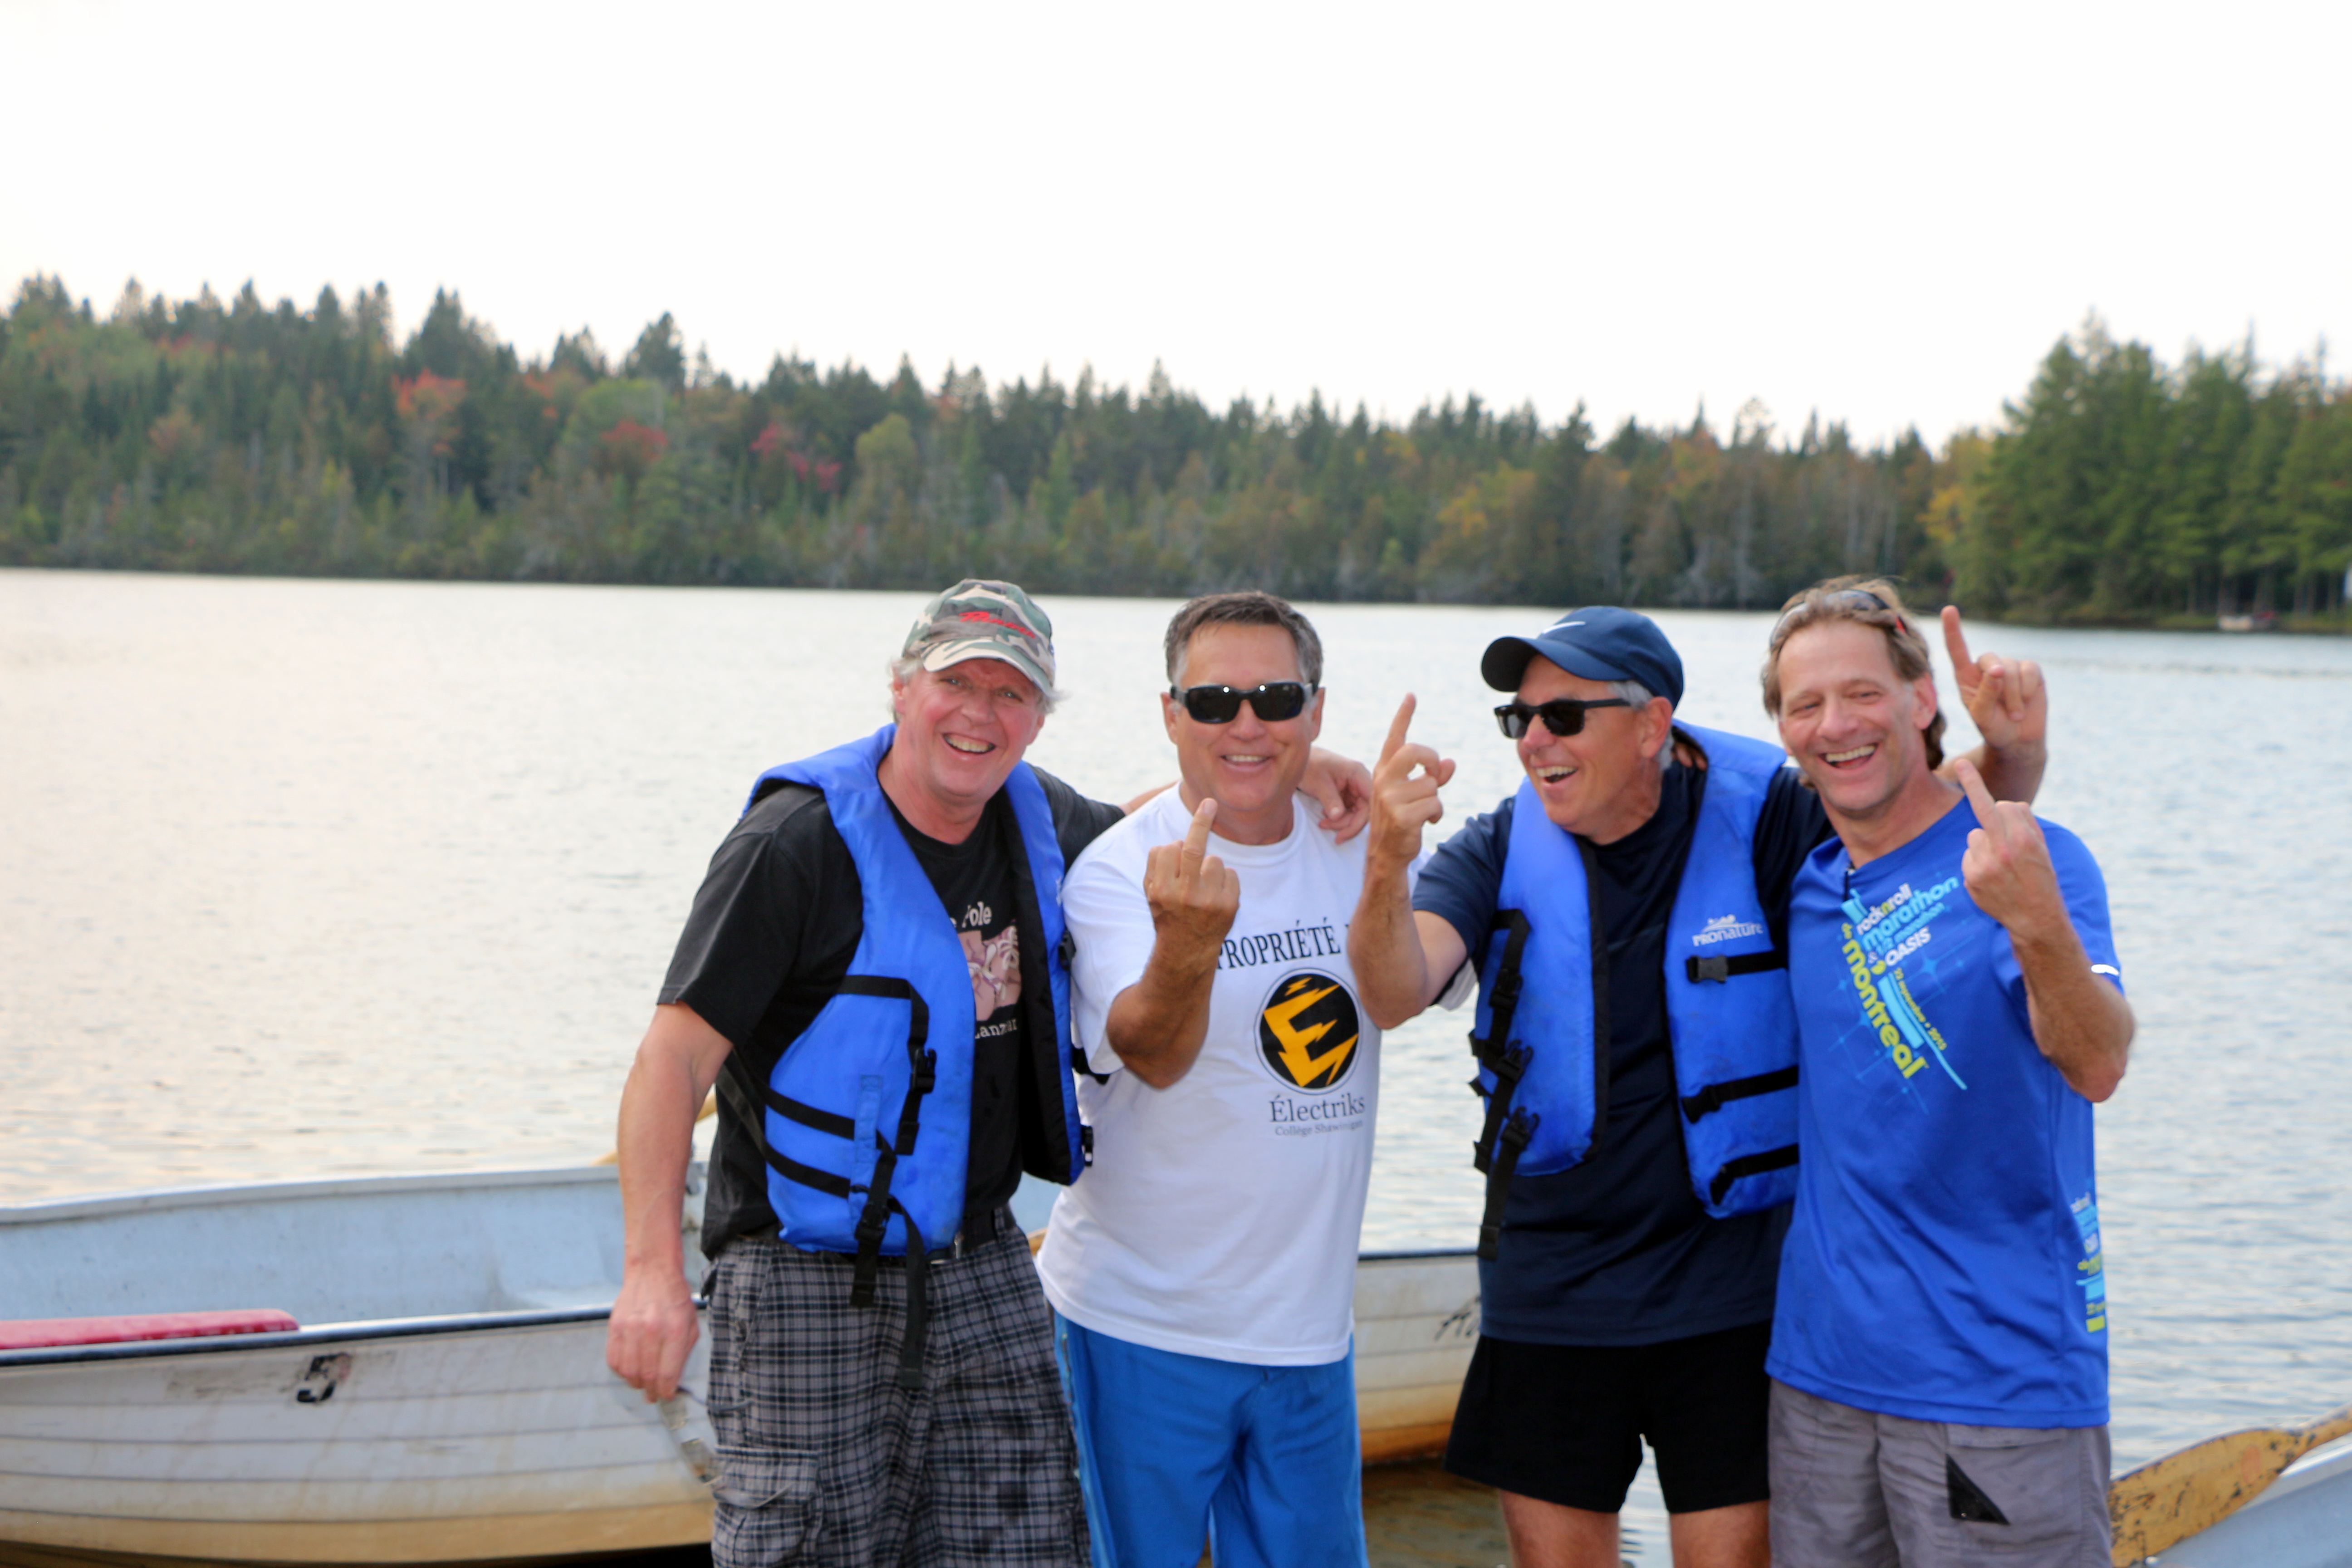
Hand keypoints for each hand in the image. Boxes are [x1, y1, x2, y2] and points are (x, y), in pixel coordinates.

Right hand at [606, 1265, 700, 1401]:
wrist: (653, 1273)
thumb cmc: (675, 1299)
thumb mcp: (691, 1323)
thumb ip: (684, 1353)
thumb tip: (674, 1380)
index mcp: (676, 1330)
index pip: (668, 1373)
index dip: (666, 1391)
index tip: (667, 1396)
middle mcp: (652, 1330)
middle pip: (647, 1375)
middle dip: (651, 1391)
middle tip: (653, 1395)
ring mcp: (631, 1328)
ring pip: (629, 1371)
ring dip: (636, 1384)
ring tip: (642, 1384)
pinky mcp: (615, 1326)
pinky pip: (614, 1360)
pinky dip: (621, 1371)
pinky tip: (629, 1370)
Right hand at [1143, 797, 1240, 962]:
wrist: (1187, 950)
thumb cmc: (1168, 914)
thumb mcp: (1150, 893)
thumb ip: (1156, 865)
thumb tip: (1174, 840)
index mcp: (1161, 889)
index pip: (1167, 849)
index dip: (1171, 846)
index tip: (1178, 839)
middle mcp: (1185, 894)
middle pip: (1193, 847)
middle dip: (1201, 821)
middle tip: (1210, 803)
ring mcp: (1209, 900)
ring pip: (1214, 860)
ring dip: (1209, 866)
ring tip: (1203, 886)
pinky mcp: (1230, 905)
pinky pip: (1230, 874)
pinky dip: (1224, 879)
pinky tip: (1216, 895)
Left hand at [1300, 745, 1372, 842]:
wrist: (1301, 759)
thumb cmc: (1310, 765)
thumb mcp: (1319, 783)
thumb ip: (1330, 800)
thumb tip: (1337, 817)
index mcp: (1358, 773)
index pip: (1370, 800)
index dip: (1362, 819)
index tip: (1346, 832)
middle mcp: (1360, 781)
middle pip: (1364, 810)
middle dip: (1348, 824)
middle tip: (1330, 831)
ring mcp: (1354, 788)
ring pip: (1356, 813)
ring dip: (1341, 823)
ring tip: (1323, 824)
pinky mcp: (1347, 794)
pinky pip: (1349, 811)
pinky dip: (1338, 818)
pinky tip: (1325, 819)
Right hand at [1368, 695, 1456, 873]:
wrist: (1386, 853)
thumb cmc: (1401, 820)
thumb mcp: (1415, 794)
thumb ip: (1433, 777)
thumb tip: (1452, 764)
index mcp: (1384, 771)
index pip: (1394, 739)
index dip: (1403, 716)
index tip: (1411, 696)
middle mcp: (1383, 780)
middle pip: (1415, 751)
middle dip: (1431, 760)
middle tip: (1433, 774)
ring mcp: (1390, 798)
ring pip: (1431, 784)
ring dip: (1435, 800)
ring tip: (1424, 812)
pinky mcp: (1401, 815)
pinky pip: (1434, 804)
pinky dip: (1437, 814)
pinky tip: (1426, 822)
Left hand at [1942, 605, 2045, 755]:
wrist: (2018, 738)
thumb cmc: (1993, 727)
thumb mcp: (1982, 717)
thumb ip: (1985, 694)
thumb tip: (1997, 670)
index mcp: (1966, 676)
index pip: (1957, 649)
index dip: (1953, 630)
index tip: (1948, 610)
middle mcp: (1985, 667)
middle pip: (1990, 660)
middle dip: (1999, 687)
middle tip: (2006, 713)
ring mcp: (2008, 666)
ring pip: (2010, 668)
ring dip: (2014, 696)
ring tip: (2015, 714)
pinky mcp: (2029, 670)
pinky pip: (2029, 671)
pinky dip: (2029, 690)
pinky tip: (2028, 701)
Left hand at [1951, 757, 2064, 941]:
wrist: (2035, 918)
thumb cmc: (2041, 877)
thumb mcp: (2042, 848)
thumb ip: (2025, 823)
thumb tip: (2006, 803)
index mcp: (2024, 840)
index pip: (2005, 805)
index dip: (2006, 806)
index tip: (1973, 769)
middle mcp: (2002, 850)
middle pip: (1983, 809)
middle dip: (1973, 783)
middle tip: (1960, 763)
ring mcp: (1984, 865)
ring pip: (1974, 835)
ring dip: (1985, 842)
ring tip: (2002, 863)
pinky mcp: (1971, 879)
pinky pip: (1968, 855)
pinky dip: (1977, 860)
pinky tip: (1993, 875)